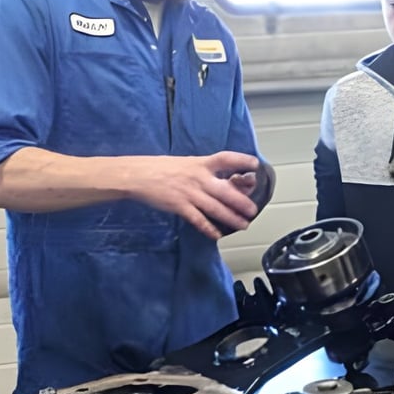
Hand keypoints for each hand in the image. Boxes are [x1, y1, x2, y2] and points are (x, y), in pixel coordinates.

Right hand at [126, 151, 259, 239]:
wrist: (137, 175)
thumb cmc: (162, 168)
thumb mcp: (187, 164)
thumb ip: (204, 172)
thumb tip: (224, 181)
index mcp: (201, 163)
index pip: (225, 158)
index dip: (241, 160)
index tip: (255, 165)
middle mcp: (198, 177)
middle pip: (225, 190)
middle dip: (241, 202)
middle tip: (253, 210)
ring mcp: (189, 193)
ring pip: (215, 208)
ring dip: (231, 218)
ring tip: (243, 225)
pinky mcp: (179, 206)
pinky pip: (198, 219)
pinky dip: (208, 228)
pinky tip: (217, 235)